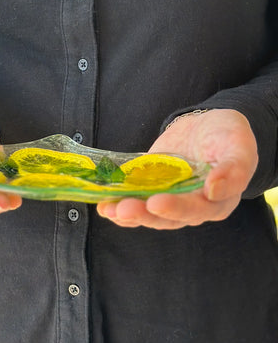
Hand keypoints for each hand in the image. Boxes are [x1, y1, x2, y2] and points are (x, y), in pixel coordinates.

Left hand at [97, 109, 257, 228]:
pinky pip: (137, 199)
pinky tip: (104, 204)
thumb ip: (233, 170)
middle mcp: (190, 206)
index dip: (176, 208)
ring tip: (107, 209)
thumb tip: (215, 190)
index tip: (156, 202)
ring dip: (126, 213)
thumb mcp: (239, 147)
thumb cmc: (228, 136)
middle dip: (143, 214)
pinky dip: (120, 203)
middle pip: (166, 218)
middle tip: (123, 208)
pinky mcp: (152, 187)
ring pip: (147, 213)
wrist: (207, 125)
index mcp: (216, 202)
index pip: (196, 210)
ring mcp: (169, 198)